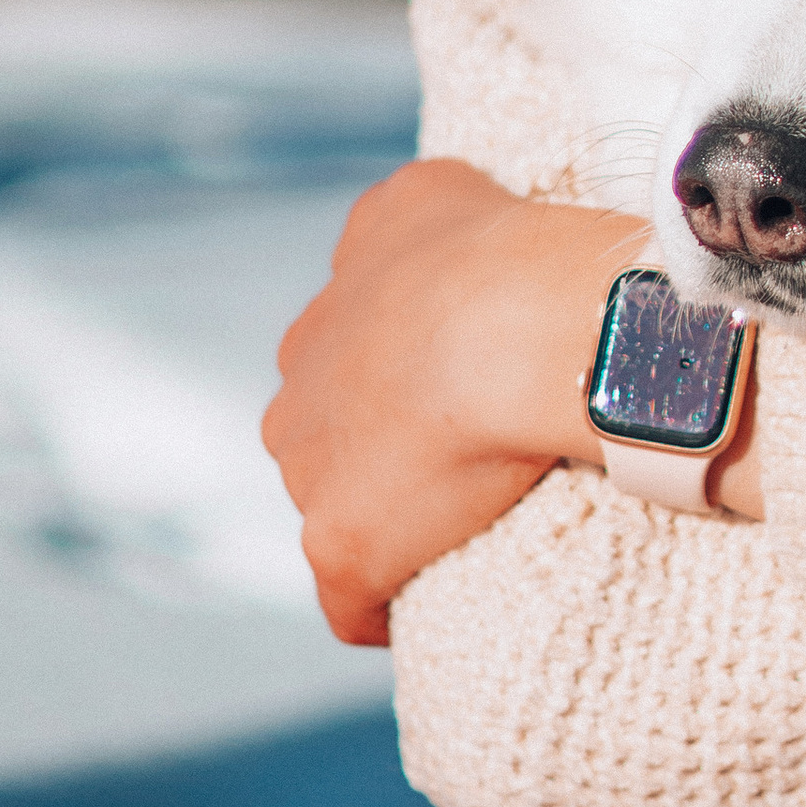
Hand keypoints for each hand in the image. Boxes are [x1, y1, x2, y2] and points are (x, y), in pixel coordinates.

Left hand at [264, 161, 638, 643]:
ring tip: (474, 529)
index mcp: (321, 322)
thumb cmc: (494, 252)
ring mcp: (312, 478)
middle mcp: (296, 396)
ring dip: (392, 528)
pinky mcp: (339, 549)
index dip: (404, 387)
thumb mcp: (431, 197)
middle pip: (330, 444)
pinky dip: (384, 610)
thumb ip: (404, 225)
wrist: (508, 325)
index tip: (465, 396)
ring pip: (342, 516)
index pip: (344, 368)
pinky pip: (353, 603)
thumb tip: (431, 252)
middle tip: (477, 460)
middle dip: (384, 455)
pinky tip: (432, 601)